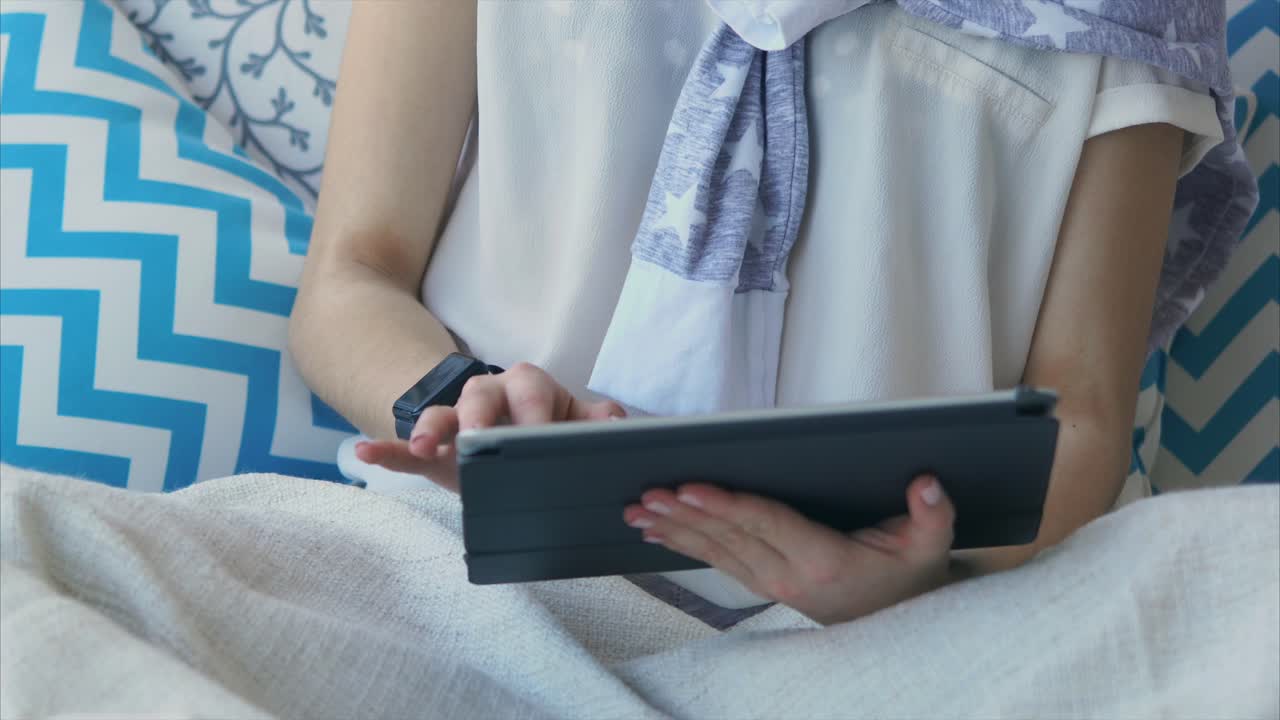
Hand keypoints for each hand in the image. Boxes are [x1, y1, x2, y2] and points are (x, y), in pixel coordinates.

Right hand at [355, 362, 623, 490]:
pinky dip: (386, 451)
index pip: (531, 391)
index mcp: (530, 390)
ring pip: (440, 414)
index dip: (532, 413)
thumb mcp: (576, 432)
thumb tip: (616, 421)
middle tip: (479, 439)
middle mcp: (490, 397)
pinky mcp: (430, 451)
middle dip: (479, 414)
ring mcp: (456, 423)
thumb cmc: (549, 439)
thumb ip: (597, 425)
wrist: (515, 450)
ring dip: (429, 427)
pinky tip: (365, 453)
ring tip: (421, 444)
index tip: (533, 440)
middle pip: (480, 394)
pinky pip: (404, 448)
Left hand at [623, 475, 955, 624]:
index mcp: (823, 560)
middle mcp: (789, 575)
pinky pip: (717, 561)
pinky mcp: (763, 583)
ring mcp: (772, 583)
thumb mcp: (931, 548)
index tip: (691, 488)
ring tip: (638, 512)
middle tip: (647, 493)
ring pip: (716, 551)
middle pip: (729, 538)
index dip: (727, 505)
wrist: (899, 623)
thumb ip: (933, 515)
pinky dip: (684, 544)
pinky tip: (655, 531)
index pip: (766, 525)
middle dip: (685, 515)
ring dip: (675, 529)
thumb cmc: (909, 577)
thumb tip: (927, 483)